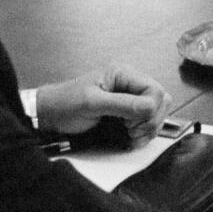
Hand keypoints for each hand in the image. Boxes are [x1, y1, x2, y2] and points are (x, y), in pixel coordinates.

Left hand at [32, 64, 169, 144]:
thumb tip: (150, 107)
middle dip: (150, 121)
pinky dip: (144, 133)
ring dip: (149, 129)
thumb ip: (122, 104)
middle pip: (161, 101)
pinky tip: (131, 138)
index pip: (155, 90)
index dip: (150, 110)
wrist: (51, 114)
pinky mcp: (128, 111)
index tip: (130, 122)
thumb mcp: (92, 103)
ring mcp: (130, 97)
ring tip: (130, 135)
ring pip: (158, 112)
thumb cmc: (66, 103)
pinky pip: (149, 121)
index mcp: (123, 73)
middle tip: (130, 130)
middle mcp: (130, 83)